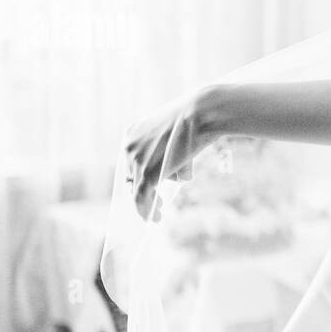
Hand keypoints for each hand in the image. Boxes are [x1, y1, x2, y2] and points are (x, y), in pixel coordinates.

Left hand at [122, 87, 214, 221]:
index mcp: (133, 132)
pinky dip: (147, 211)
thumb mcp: (177, 132)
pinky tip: (157, 218)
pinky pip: (141, 198)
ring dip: (146, 205)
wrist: (201, 113)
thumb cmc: (198, 119)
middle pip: (131, 176)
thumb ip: (170, 150)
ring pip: (136, 190)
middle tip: (158, 201)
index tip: (151, 186)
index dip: (140, 176)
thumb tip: (176, 174)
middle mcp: (129, 146)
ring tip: (157, 215)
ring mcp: (136, 161)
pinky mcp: (147, 174)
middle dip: (144, 191)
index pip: (131, 161)